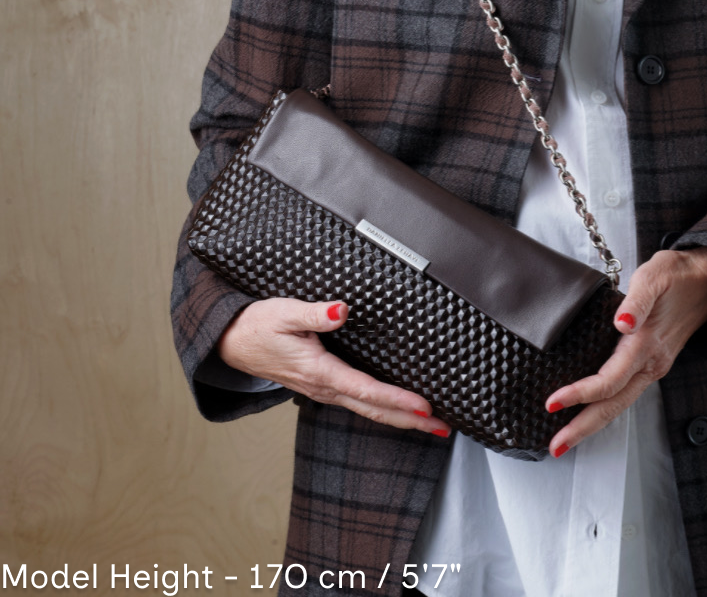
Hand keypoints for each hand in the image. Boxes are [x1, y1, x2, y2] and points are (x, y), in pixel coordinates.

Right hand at [217, 297, 451, 436]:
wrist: (232, 343)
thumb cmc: (258, 326)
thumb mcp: (285, 312)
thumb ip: (315, 313)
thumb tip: (341, 310)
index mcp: (319, 372)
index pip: (367, 390)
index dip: (397, 400)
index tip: (425, 407)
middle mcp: (324, 387)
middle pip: (375, 410)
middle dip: (411, 421)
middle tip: (443, 428)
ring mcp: (324, 390)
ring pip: (369, 410)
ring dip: (401, 419)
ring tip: (431, 424)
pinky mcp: (323, 386)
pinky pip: (359, 402)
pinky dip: (383, 409)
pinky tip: (398, 410)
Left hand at [544, 246, 706, 456]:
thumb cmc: (679, 275)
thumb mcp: (654, 277)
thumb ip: (636, 301)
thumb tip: (621, 323)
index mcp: (647, 344)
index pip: (610, 380)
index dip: (580, 394)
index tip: (553, 401)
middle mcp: (651, 363)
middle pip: (613, 406)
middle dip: (583, 428)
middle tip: (555, 446)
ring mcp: (653, 366)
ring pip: (620, 404)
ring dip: (592, 422)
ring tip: (566, 437)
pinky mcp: (652, 363)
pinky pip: (625, 393)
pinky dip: (605, 407)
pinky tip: (590, 411)